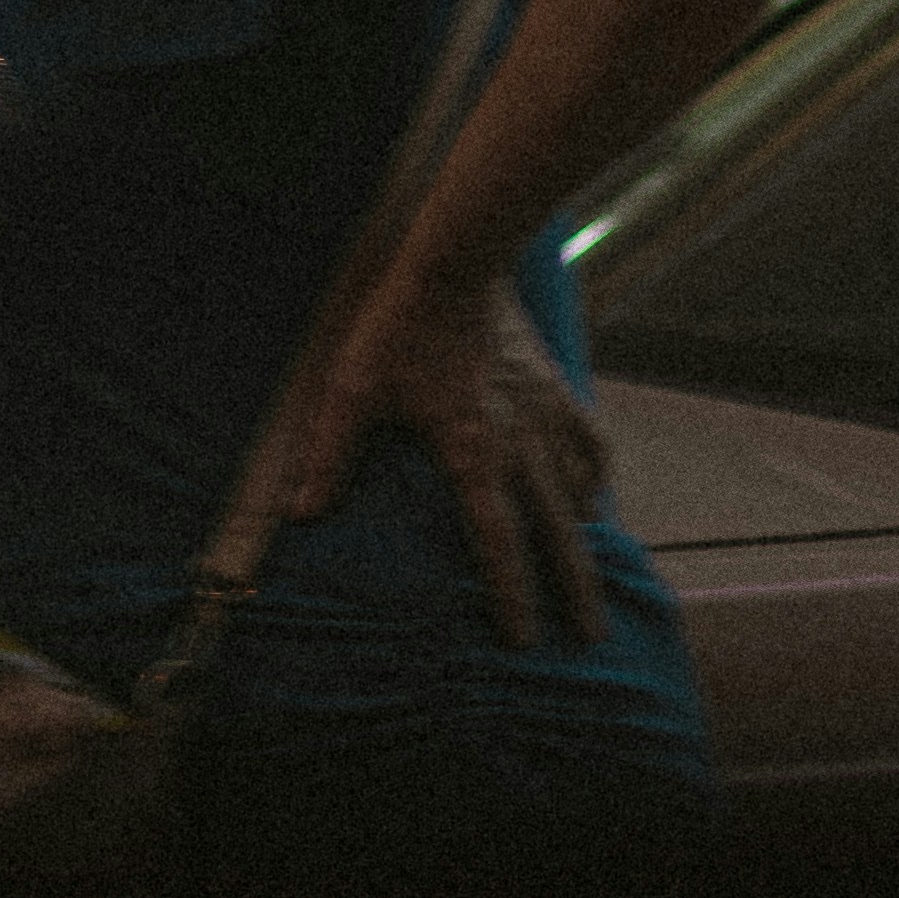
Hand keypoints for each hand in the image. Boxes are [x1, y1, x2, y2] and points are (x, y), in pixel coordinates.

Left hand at [330, 288, 613, 651]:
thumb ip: (329, 454)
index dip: (510, 593)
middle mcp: (519, 443)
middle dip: (572, 588)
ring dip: (586, 539)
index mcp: (471, 452)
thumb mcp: (352, 390)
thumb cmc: (399, 326)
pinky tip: (594, 496)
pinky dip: (595, 476)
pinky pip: (590, 441)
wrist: (459, 259)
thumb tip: (303, 512)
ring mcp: (544, 414)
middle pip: (555, 531)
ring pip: (579, 492)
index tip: (523, 638)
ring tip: (596, 579)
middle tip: (589, 636)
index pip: (497, 539)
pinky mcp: (555, 386)